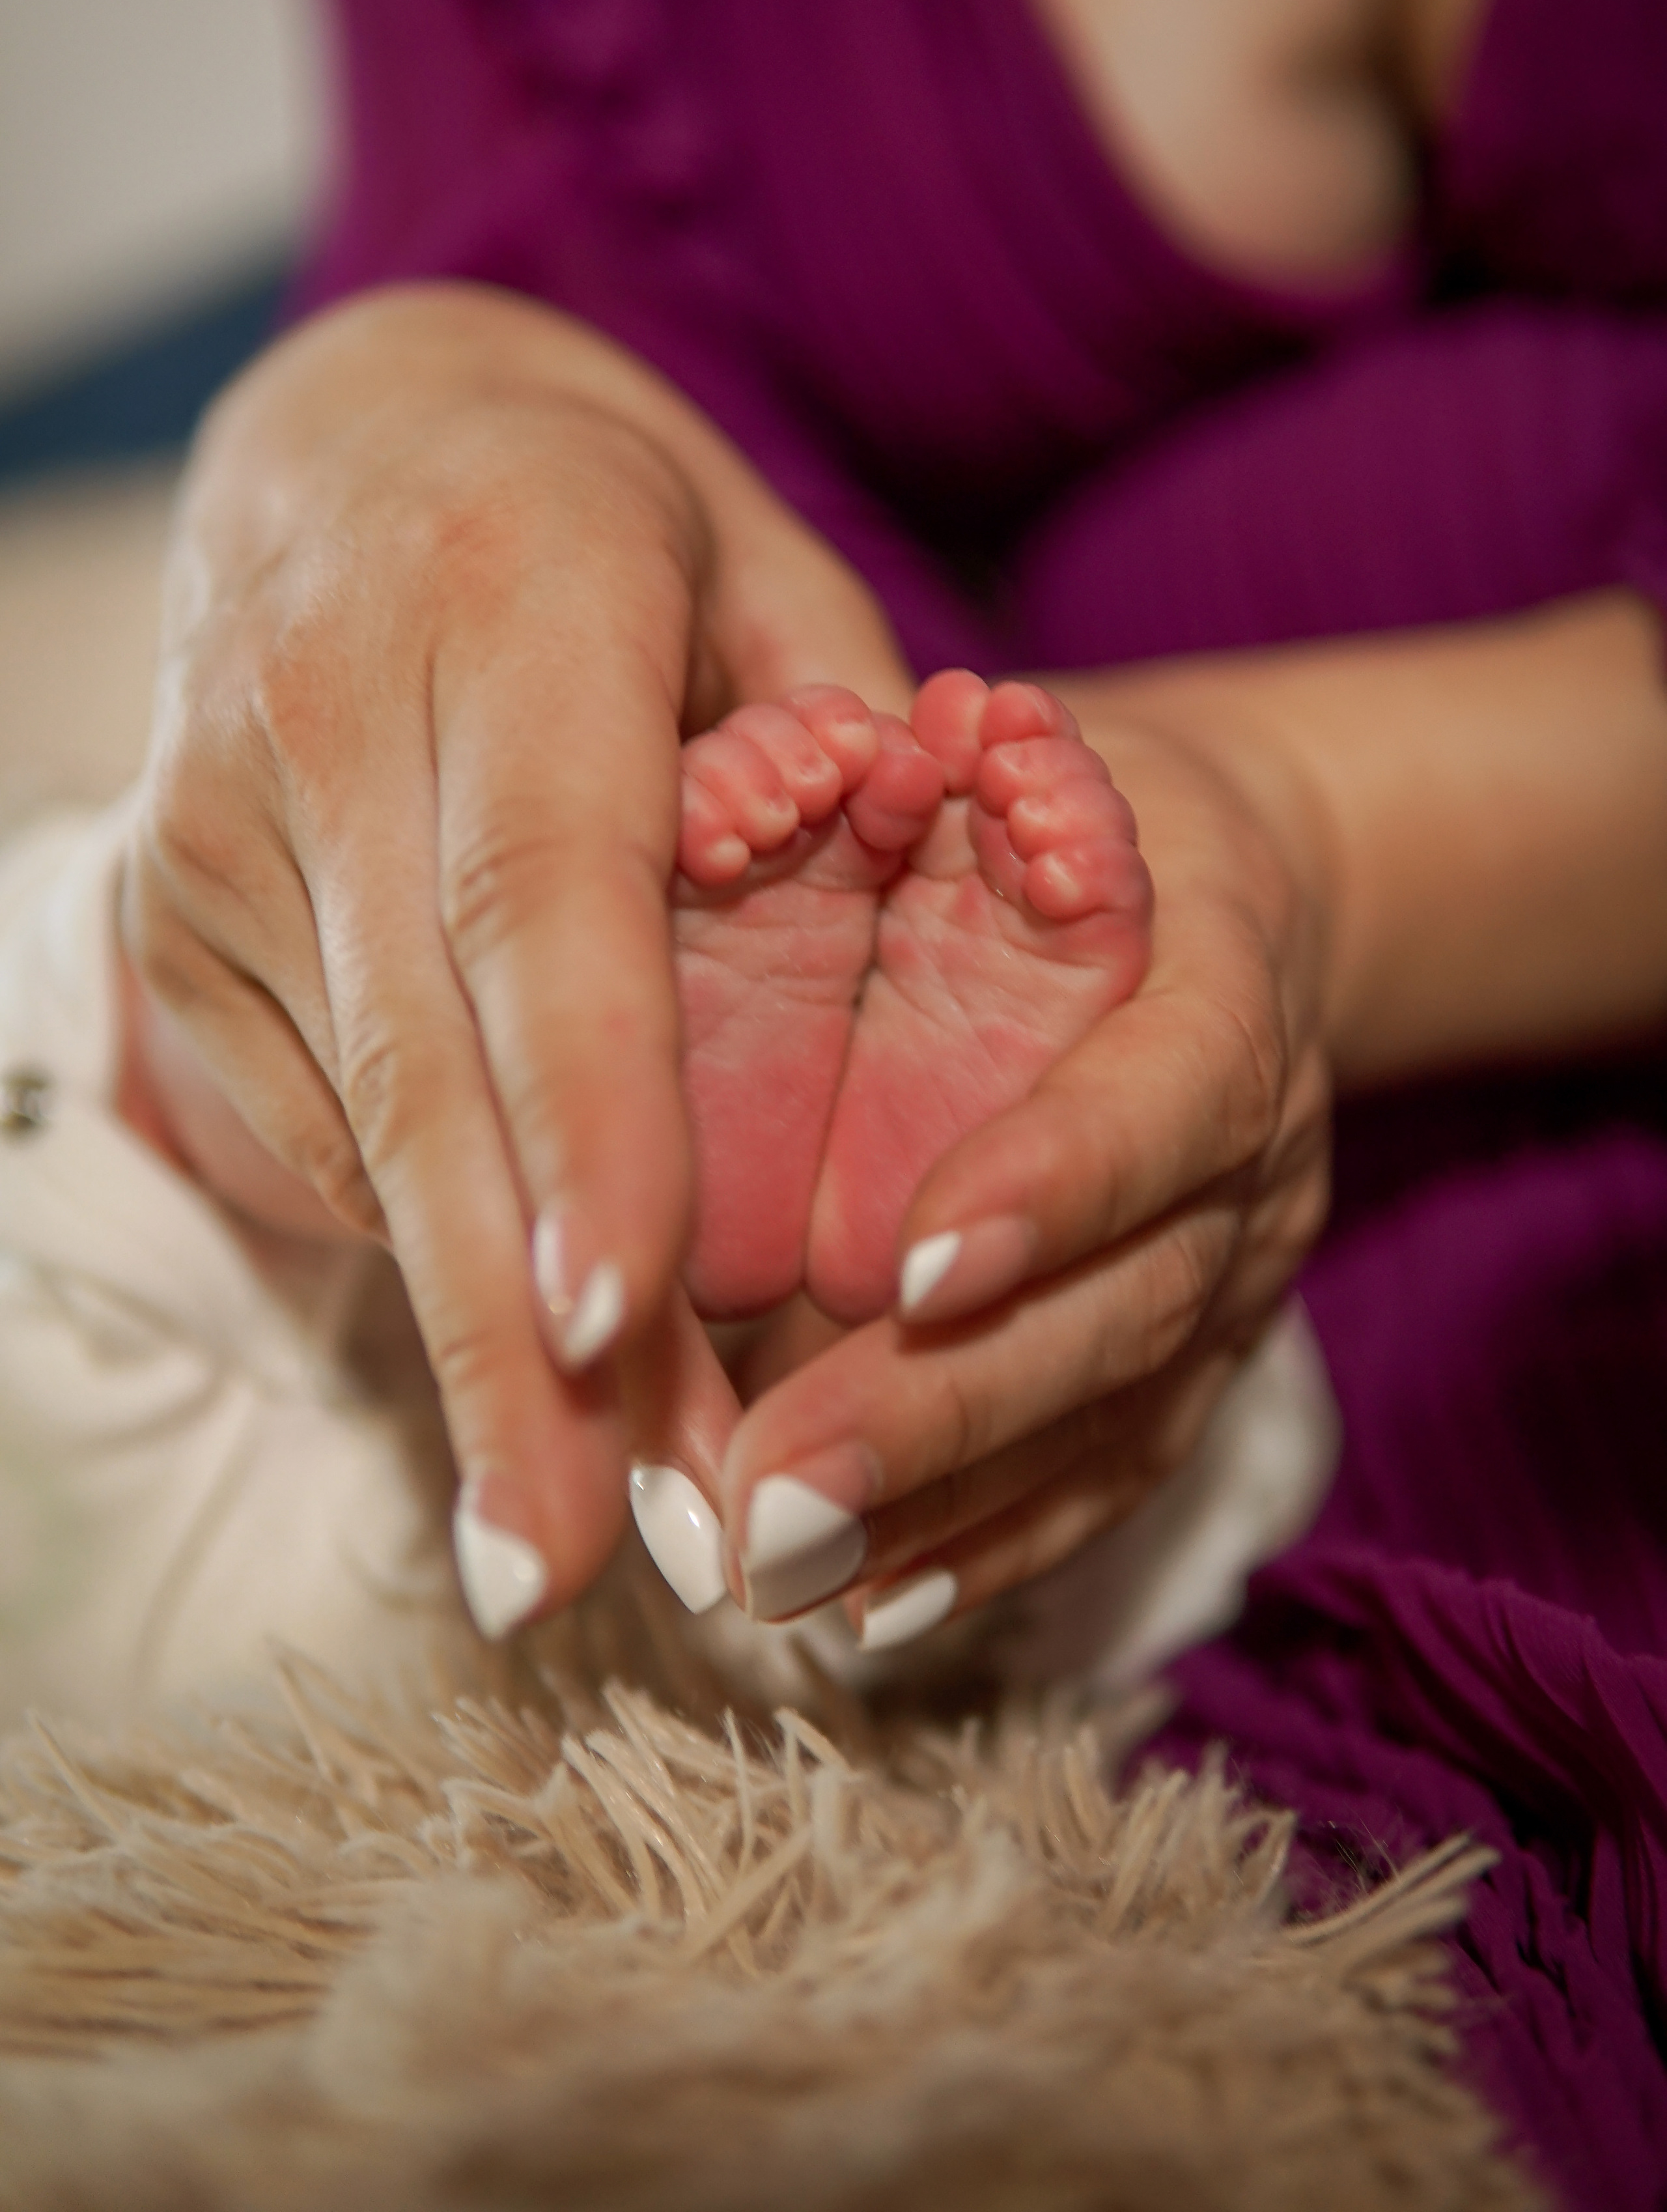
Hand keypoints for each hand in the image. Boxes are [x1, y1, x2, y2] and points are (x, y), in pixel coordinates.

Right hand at [120, 282, 909, 1622]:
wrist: (346, 432)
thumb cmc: (605, 513)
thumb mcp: (763, 568)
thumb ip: (843, 765)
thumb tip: (885, 1005)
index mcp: (508, 597)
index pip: (545, 890)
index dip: (588, 1111)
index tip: (625, 1323)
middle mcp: (324, 714)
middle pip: (421, 1063)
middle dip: (499, 1333)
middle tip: (570, 1566)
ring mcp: (210, 826)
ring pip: (346, 1128)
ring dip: (462, 1340)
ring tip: (571, 1533)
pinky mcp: (157, 911)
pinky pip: (296, 1123)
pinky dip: (409, 1253)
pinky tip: (498, 1357)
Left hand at [698, 699, 1334, 1634]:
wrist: (1223, 890)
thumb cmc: (1067, 806)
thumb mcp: (1004, 760)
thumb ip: (896, 802)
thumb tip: (718, 820)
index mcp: (1222, 976)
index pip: (1166, 1096)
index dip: (1056, 1183)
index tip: (907, 1270)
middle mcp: (1260, 1151)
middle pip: (1128, 1305)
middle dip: (949, 1410)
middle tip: (776, 1499)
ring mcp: (1240, 1272)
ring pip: (1115, 1417)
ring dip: (948, 1514)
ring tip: (781, 1582)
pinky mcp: (1197, 1353)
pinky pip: (1112, 1472)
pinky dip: (994, 1548)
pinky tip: (868, 1610)